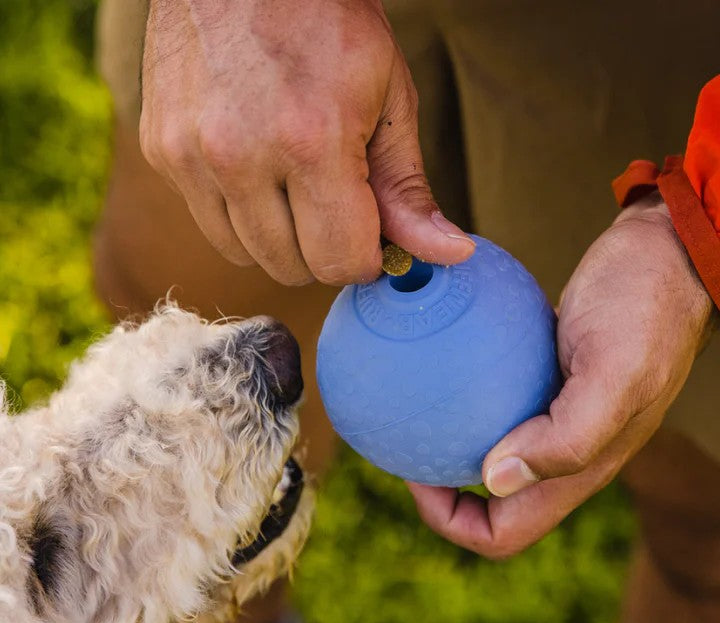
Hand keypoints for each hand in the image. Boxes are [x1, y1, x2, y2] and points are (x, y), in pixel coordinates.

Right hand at [139, 0, 473, 285]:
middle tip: (336, 205)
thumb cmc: (326, 21)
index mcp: (311, 142)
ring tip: (295, 186)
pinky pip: (210, 224)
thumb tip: (448, 254)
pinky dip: (240, 216)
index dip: (364, 258)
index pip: (340, 262)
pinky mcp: (161, 151)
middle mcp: (240, 156)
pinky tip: (255, 171)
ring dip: (281, 240)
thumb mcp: (389, 97)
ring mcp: (191, 155)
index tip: (370, 235)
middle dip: (324, 251)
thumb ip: (408, 189)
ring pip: (248, 256)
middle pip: (292, 267)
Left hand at [407, 193, 714, 557]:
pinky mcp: (545, 382)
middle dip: (440, 490)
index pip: (504, 533)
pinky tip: (436, 367)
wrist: (666, 257)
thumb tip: (495, 480)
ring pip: (490, 456)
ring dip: (447, 446)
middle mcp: (564, 453)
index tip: (416, 476)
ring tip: (410, 411)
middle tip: (404, 444)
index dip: (452, 521)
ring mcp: (554, 418)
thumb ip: (568, 438)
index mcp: (579, 469)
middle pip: (489, 504)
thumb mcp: (614, 372)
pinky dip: (462, 399)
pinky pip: (494, 405)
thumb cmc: (644, 307)